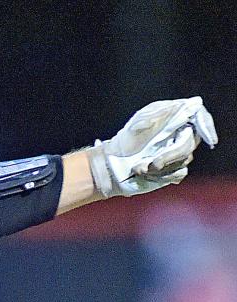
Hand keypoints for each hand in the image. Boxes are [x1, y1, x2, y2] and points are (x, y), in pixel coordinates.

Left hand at [88, 97, 217, 197]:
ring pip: (184, 161)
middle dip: (170, 156)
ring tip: (137, 168)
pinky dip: (161, 177)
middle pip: (190, 144)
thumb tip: (194, 103)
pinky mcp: (174, 169)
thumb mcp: (142, 120)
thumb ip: (166, 113)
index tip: (210, 140)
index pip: (200, 118)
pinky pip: (178, 174)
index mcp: (177, 117)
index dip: (207, 127)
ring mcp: (178, 153)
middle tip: (151, 164)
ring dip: (160, 168)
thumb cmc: (126, 139)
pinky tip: (144, 175)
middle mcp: (181, 134)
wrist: (113, 164)